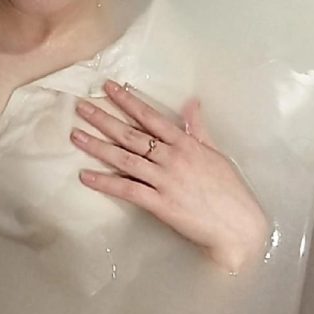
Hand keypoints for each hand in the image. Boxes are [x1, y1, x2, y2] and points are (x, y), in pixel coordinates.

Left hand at [70, 79, 269, 272]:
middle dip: (104, 119)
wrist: (238, 226)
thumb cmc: (229, 190)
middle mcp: (173, 158)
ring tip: (76, 136)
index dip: (128, 101)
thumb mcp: (215, 153)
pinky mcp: (160, 204)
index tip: (109, 88)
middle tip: (81, 107)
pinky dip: (105, 183)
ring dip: (98, 147)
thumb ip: (198, 128)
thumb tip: (192, 102)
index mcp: (186, 143)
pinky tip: (86, 176)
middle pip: (131, 135)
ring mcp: (165, 181)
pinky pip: (128, 190)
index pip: (151, 117)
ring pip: (125, 159)